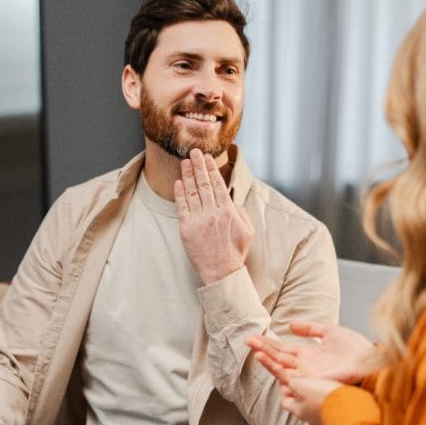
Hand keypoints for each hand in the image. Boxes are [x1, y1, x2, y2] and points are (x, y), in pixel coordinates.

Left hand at [175, 148, 253, 284]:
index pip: (218, 184)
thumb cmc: (235, 253)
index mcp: (228, 212)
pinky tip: (178, 183)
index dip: (212, 169)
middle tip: (194, 152)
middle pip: (204, 183)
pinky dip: (180, 193)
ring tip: (184, 162)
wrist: (221, 273)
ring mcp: (198, 220)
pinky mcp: (186, 228)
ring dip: (188, 175)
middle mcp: (213, 213)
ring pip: (192, 192)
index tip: (208, 157)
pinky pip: (182, 207)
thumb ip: (241, 212)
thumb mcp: (248, 231)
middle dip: (198, 165)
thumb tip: (232, 200)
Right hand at [247, 322, 373, 384]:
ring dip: (266, 357)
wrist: (369, 361)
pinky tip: (264, 358)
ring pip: (280, 365)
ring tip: (253, 348)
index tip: (255, 336)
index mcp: (308, 354)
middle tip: (246, 340)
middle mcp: (304, 364)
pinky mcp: (309, 378)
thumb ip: (310, 328)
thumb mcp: (329, 332)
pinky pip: (288, 374)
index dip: (269, 343)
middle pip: (278, 355)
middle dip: (263, 347)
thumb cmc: (355, 349)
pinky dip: (275, 366)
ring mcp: (306, 372)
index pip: (283, 348)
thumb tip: (290, 325)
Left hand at [279, 376, 341, 424]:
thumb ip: (292, 383)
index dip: (284, 389)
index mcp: (298, 411)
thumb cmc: (323, 397)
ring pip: (315, 406)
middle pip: (300, 404)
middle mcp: (310, 418)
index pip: (285, 401)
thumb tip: (289, 383)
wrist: (349, 407)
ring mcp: (323, 420)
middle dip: (301, 392)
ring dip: (315, 396)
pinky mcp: (337, 418)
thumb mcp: (301, 385)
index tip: (288, 380)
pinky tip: (333, 392)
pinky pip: (329, 408)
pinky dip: (328, 399)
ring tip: (320, 385)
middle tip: (305, 382)